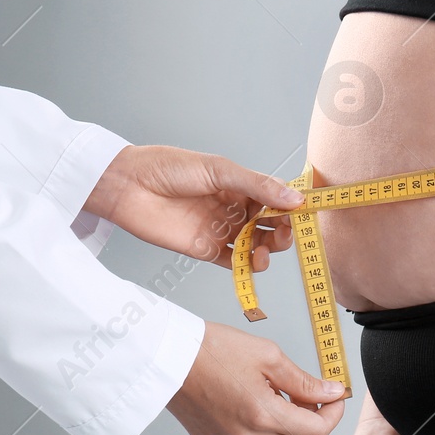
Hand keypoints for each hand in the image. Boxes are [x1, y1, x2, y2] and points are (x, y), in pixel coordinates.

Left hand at [84, 145, 300, 270]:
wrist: (128, 187)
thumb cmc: (168, 168)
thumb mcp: (218, 170)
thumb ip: (257, 185)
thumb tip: (295, 198)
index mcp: (240, 185)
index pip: (276, 198)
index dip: (292, 206)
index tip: (306, 212)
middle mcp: (234, 208)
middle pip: (272, 225)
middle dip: (284, 231)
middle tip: (286, 233)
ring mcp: (222, 230)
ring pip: (258, 245)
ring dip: (269, 250)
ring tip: (266, 250)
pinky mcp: (207, 250)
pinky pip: (236, 263)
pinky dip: (249, 267)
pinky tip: (255, 263)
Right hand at [167, 322, 346, 434]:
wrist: (166, 355)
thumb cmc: (211, 349)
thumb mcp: (268, 356)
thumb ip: (304, 380)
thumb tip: (331, 392)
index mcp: (262, 415)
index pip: (317, 431)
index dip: (333, 414)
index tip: (335, 396)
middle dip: (314, 422)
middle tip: (310, 395)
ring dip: (290, 430)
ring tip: (281, 398)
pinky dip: (264, 431)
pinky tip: (255, 404)